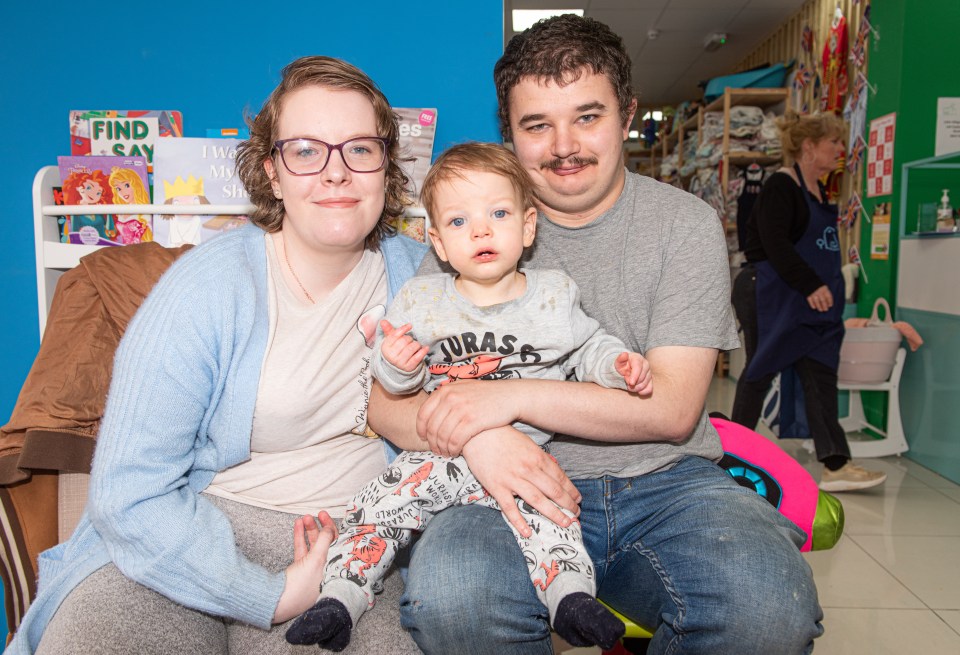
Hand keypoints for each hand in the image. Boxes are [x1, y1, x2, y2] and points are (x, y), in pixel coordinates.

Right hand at [273, 511, 337, 623]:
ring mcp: (313, 569)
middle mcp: (326, 569)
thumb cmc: (302, 585)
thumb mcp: (317, 560)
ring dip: (309, 530)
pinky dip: (300, 538)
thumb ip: (324, 542)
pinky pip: (303, 550)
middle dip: (321, 527)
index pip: (338, 544)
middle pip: (327, 543)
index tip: (325, 517)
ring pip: (313, 545)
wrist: (278, 601)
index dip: (332, 529)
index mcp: (335, 569)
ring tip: (304, 517)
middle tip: (318, 514)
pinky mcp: (300, 570)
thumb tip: (329, 529)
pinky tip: (297, 525)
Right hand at [380, 320, 428, 372]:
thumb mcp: (390, 341)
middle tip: (410, 341)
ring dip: (417, 345)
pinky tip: (425, 348)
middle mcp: (391, 356)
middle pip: (405, 340)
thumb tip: (383, 321)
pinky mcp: (408, 367)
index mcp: (385, 347)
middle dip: (410, 339)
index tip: (410, 325)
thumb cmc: (395, 350)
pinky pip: (418, 357)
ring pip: (412, 347)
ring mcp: (400, 362)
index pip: (395, 335)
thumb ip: (388, 330)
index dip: (403, 329)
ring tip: (415, 346)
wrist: (397, 367)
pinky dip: (423, 351)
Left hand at [417, 379, 521, 456]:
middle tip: (437, 450)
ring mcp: (461, 409)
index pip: (423, 414)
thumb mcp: (463, 389)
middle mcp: (450, 398)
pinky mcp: (472, 421)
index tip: (424, 438)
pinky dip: (453, 449)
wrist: (510, 396)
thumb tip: (430, 410)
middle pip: (431, 428)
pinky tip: (456, 452)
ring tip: (446, 453)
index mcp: (445, 390)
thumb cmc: (486, 395)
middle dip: (432, 443)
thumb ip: (446, 397)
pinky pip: (455, 441)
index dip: (421, 430)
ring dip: (442, 448)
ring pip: (442, 436)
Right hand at [461, 426, 580, 537]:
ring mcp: (512, 479)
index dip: (571, 491)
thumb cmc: (503, 436)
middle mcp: (528, 470)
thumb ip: (540, 458)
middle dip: (568, 505)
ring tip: (564, 523)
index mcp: (537, 457)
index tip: (578, 499)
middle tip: (576, 515)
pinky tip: (528, 533)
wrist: (477, 432)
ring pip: (538, 501)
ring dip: (554, 514)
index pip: (560, 478)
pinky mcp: (496, 487)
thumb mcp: (527, 443)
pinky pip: (510, 508)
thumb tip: (553, 470)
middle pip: (554, 491)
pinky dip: (519, 522)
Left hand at [615, 352, 652, 394]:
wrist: (626, 368)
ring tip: (629, 385)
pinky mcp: (650, 380)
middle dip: (633, 382)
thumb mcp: (618, 361)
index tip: (630, 383)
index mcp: (638, 358)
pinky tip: (639, 392)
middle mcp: (646, 364)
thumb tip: (624, 354)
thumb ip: (621, 359)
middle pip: (642, 377)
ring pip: (645, 383)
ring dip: (636, 388)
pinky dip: (644, 391)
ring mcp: (649, 372)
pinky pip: (650, 388)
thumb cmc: (622, 365)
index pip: (638, 367)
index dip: (635, 376)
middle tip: (626, 381)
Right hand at [806, 285, 833, 311]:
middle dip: (825, 306)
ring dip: (819, 307)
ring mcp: (813, 294)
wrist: (808, 281)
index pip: (828, 296)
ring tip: (821, 310)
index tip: (830, 306)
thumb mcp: (824, 287)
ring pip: (817, 302)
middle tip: (826, 310)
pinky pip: (810, 301)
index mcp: (824, 289)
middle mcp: (819, 292)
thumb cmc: (817, 285)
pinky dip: (812, 305)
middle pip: (823, 300)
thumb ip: (826, 293)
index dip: (830, 301)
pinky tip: (814, 307)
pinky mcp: (808, 295)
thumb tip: (828, 301)